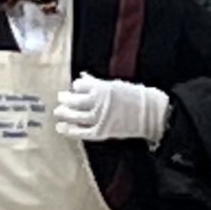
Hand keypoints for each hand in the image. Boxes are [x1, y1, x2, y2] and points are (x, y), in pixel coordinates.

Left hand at [54, 73, 168, 145]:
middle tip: (60, 98)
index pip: (80, 85)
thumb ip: (97, 82)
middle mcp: (98, 102)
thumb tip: (83, 77)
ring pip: (75, 116)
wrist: (152, 114)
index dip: (76, 86)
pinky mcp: (102, 132)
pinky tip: (61, 128)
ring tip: (58, 112)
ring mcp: (99, 118)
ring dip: (64, 113)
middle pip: (74, 100)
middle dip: (65, 99)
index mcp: (102, 88)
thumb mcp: (116, 85)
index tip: (75, 87)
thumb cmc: (137, 96)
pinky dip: (69, 130)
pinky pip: (81, 132)